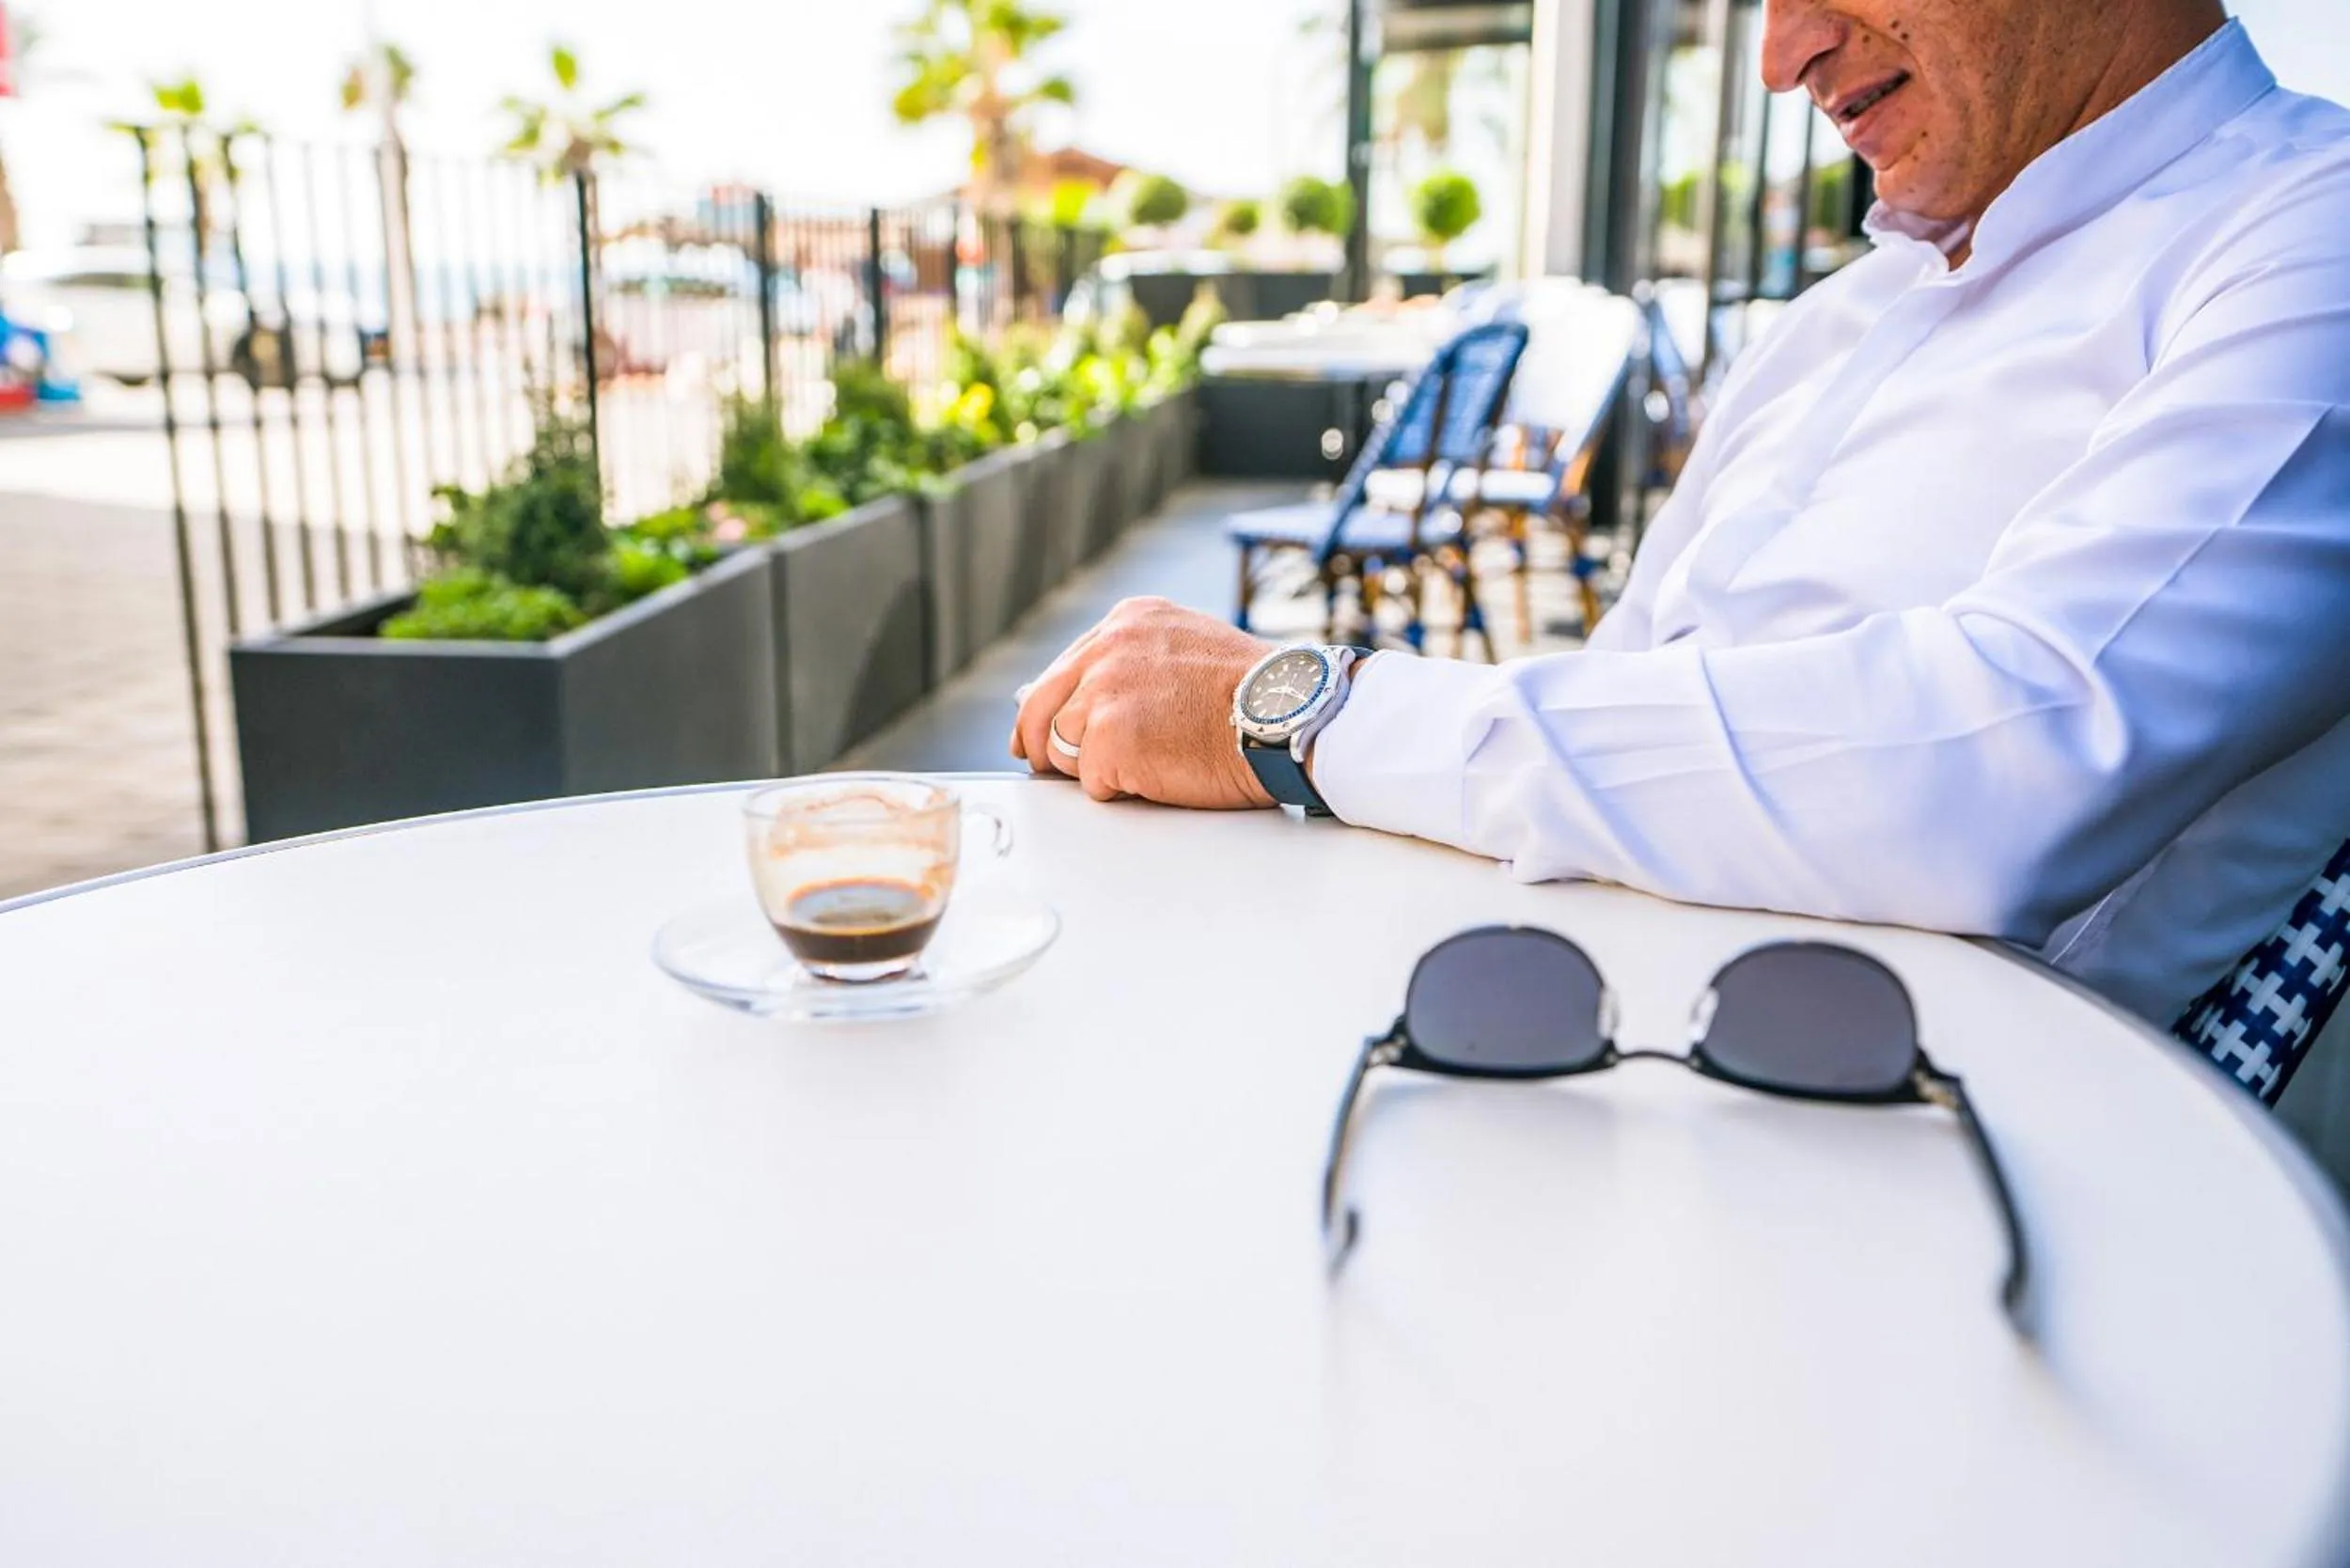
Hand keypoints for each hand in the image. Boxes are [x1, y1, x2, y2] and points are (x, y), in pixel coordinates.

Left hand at [1010, 597, 1277, 809]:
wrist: (1288, 713)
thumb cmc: (1256, 694)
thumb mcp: (1186, 650)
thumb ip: (1132, 664)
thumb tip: (1079, 696)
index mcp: (1128, 621)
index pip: (1063, 669)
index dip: (1052, 708)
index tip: (1045, 731)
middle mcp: (1108, 648)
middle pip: (1038, 707)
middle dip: (1040, 743)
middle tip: (1046, 767)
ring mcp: (1104, 691)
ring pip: (1060, 746)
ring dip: (1093, 766)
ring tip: (1145, 763)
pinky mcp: (1108, 736)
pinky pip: (1090, 780)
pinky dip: (1120, 789)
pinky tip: (1159, 774)